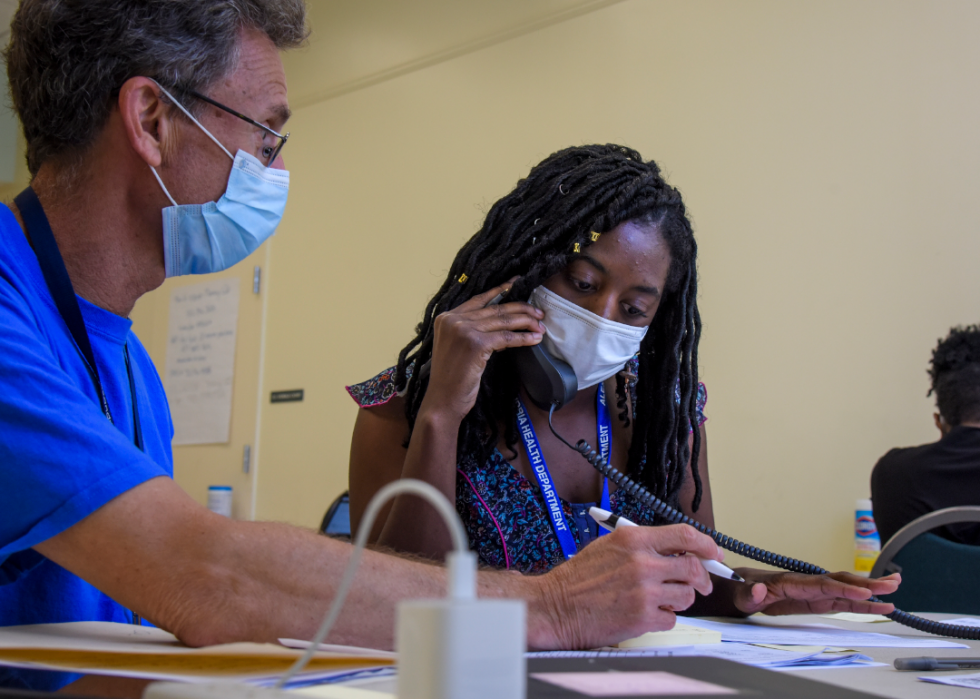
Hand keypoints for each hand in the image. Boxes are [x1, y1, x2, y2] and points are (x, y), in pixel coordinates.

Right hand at [424, 280, 544, 418]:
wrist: (442, 400)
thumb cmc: (451, 378)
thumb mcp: (458, 347)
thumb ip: (473, 330)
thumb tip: (504, 323)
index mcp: (446, 317)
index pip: (479, 299)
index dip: (500, 290)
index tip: (517, 283)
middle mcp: (453, 320)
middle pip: (495, 309)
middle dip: (520, 309)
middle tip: (538, 313)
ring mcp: (463, 330)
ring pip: (503, 321)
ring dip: (526, 323)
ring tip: (541, 326)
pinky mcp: (476, 344)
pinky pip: (506, 338)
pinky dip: (523, 338)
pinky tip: (535, 339)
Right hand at [527, 524, 722, 649]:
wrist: (556, 606)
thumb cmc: (579, 578)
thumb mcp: (610, 546)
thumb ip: (644, 546)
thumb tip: (678, 550)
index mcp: (634, 539)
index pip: (685, 534)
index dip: (706, 545)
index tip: (714, 554)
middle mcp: (642, 562)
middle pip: (693, 568)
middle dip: (702, 578)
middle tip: (700, 584)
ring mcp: (644, 591)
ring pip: (686, 596)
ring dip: (678, 599)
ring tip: (658, 599)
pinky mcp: (643, 617)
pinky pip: (672, 619)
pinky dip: (663, 618)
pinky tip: (645, 613)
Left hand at [732, 570, 900, 615]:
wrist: (742, 588)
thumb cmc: (743, 590)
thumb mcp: (742, 595)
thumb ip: (751, 594)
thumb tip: (761, 589)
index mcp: (792, 582)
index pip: (822, 585)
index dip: (843, 588)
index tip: (863, 593)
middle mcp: (808, 583)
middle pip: (841, 582)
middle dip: (866, 584)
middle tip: (892, 584)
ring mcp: (815, 591)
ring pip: (846, 589)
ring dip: (870, 590)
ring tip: (895, 587)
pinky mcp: (817, 600)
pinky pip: (842, 601)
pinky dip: (862, 604)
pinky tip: (880, 606)